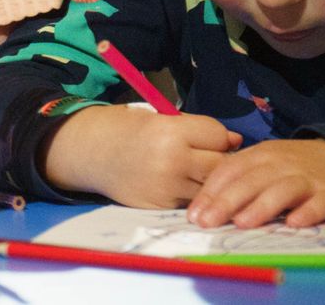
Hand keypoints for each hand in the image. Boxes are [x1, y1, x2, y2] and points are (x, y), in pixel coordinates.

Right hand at [44, 105, 240, 207]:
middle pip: (220, 165)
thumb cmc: (126, 129)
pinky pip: (190, 201)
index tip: (211, 138)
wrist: (88, 152)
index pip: (219, 136)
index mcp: (170, 131)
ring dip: (208, 181)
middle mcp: (171, 161)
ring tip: (195, 171)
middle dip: (220, 160)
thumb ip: (197, 128)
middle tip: (209, 157)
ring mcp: (166, 187)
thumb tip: (235, 141)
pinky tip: (178, 183)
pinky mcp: (160, 206)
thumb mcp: (160, 117)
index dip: (219, 137)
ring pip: (209, 187)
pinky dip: (191, 194)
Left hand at [188, 139, 324, 228]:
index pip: (230, 171)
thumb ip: (237, 182)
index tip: (195, 215)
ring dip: (261, 207)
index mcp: (259, 155)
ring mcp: (306, 179)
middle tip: (209, 222)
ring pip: (282, 190)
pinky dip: (307, 213)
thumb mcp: (263, 165)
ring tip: (242, 223)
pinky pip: (318, 203)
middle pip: (251, 181)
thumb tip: (203, 209)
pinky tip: (294, 223)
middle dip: (227, 202)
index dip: (210, 192)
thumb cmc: (290, 168)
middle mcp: (281, 164)